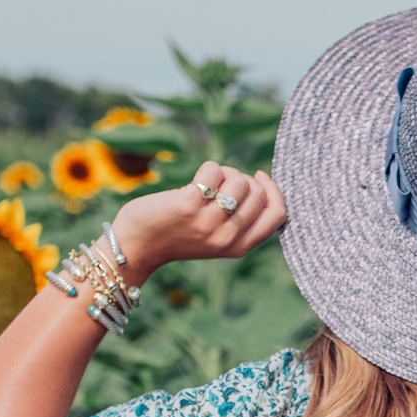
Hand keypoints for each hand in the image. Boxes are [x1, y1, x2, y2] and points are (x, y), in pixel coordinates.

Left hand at [106, 163, 287, 285]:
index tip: (260, 176)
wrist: (138, 245)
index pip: (278, 215)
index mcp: (239, 247)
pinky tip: (197, 180)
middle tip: (222, 183)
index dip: (274, 190)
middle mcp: (227, 238)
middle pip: (258, 193)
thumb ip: (241, 221)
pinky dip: (207, 169)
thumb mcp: (218, 237)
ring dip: (225, 172)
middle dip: (243, 178)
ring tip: (208, 183)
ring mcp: (208, 223)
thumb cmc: (179, 234)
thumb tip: (262, 185)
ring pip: (238, 181)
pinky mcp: (189, 206)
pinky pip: (214, 171)